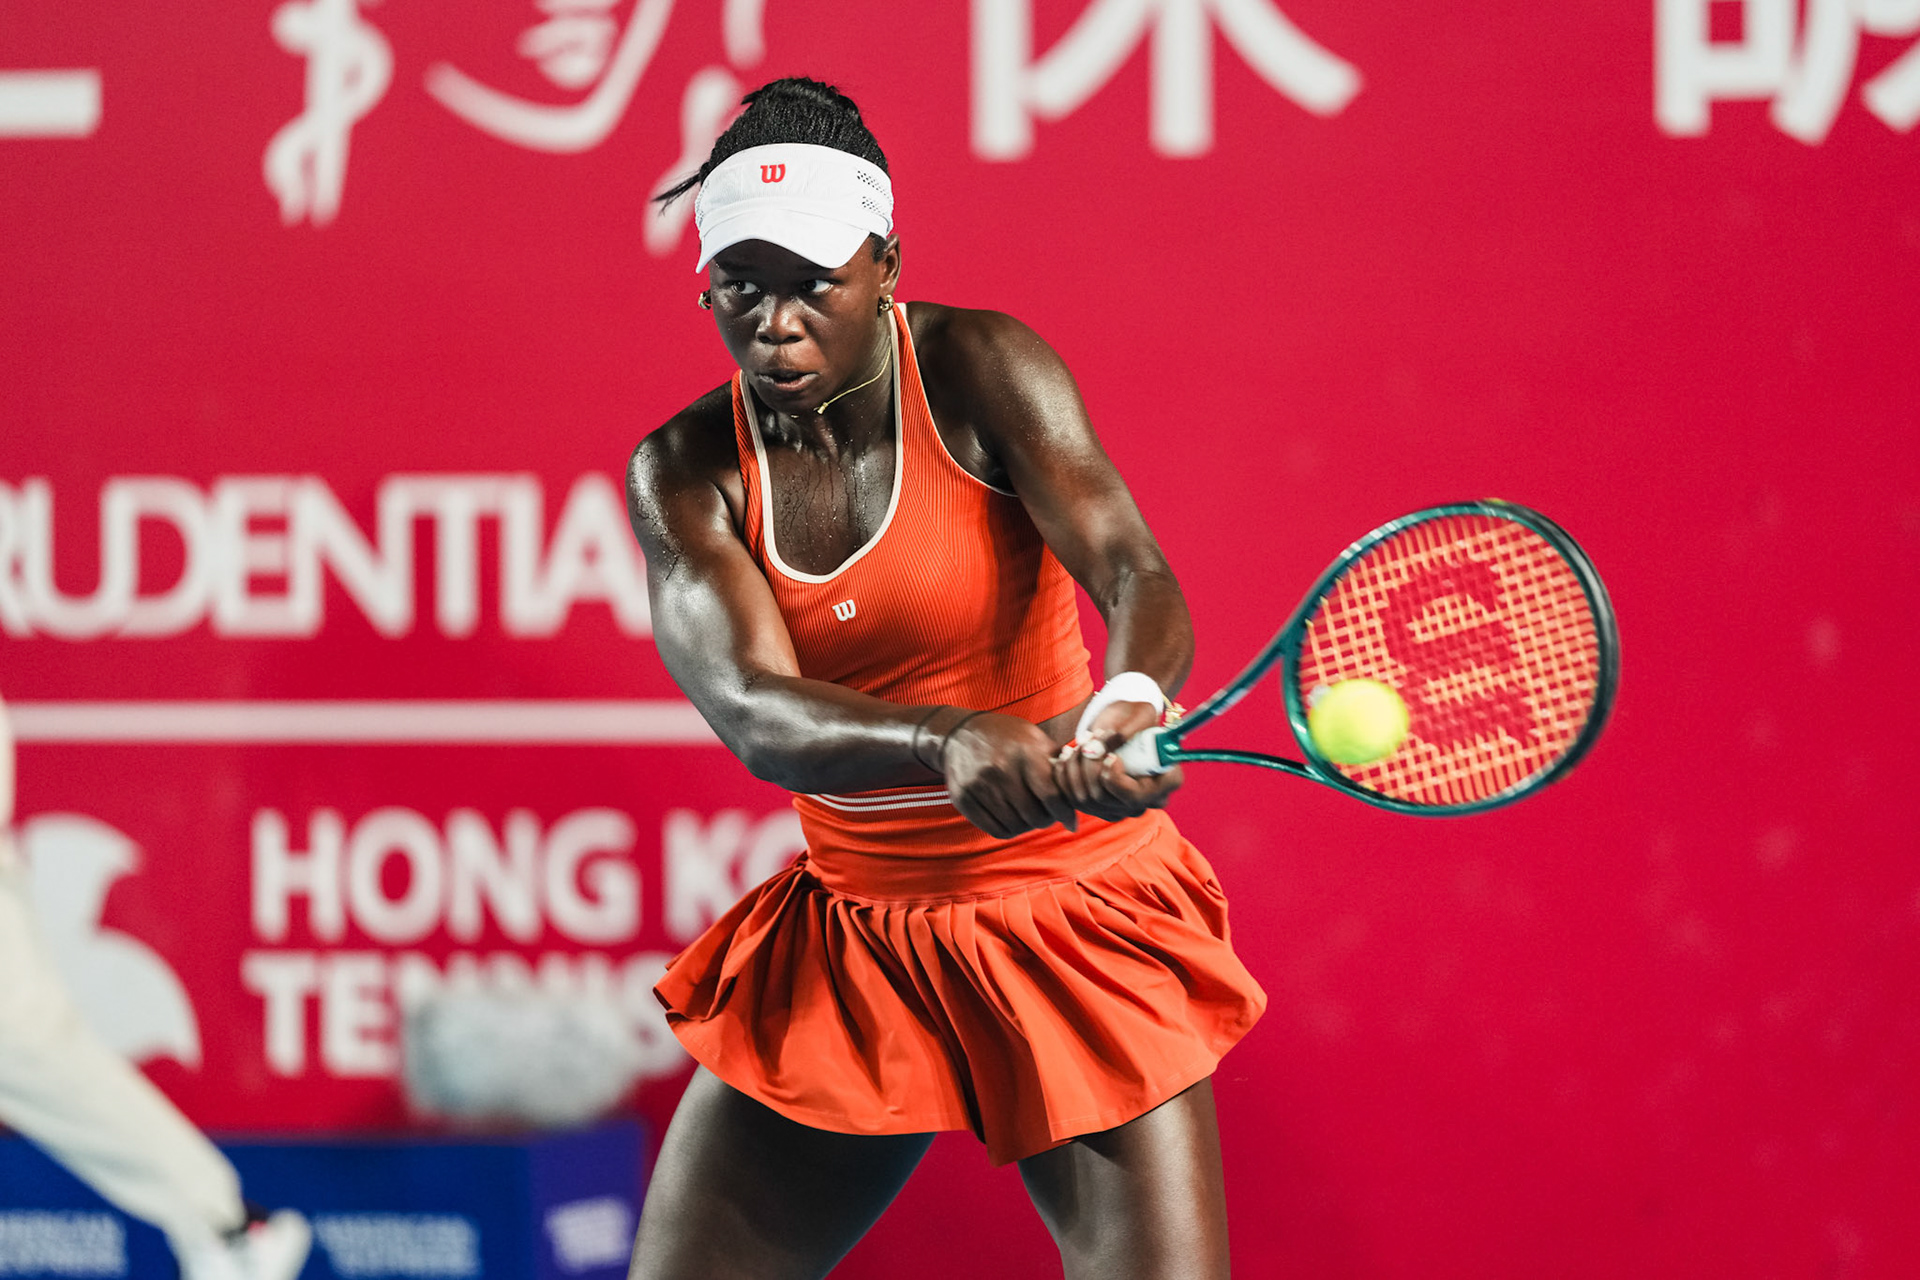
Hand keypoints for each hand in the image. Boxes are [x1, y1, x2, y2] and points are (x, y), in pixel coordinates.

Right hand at [941, 713, 1080, 838]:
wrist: (958, 734)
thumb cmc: (1006, 737)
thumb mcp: (1033, 738)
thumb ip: (1056, 762)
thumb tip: (1082, 786)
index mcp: (1024, 753)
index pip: (1051, 794)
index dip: (1065, 813)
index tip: (1071, 822)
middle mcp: (1001, 769)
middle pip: (1034, 815)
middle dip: (1046, 820)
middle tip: (1047, 815)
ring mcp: (979, 784)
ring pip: (1016, 825)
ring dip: (1027, 826)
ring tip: (1028, 815)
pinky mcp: (964, 798)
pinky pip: (995, 830)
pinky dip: (1009, 830)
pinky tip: (1011, 819)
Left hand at [1052, 700, 1183, 821]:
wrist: (1123, 721)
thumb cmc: (1137, 714)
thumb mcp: (1138, 714)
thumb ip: (1126, 730)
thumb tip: (1103, 747)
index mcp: (1166, 782)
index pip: (1134, 796)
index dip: (1114, 778)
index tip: (1109, 755)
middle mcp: (1144, 801)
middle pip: (1104, 799)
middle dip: (1089, 766)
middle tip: (1090, 739)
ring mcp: (1120, 806)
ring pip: (1085, 800)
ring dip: (1074, 769)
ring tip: (1078, 743)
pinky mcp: (1098, 804)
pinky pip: (1072, 799)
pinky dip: (1064, 776)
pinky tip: (1064, 756)